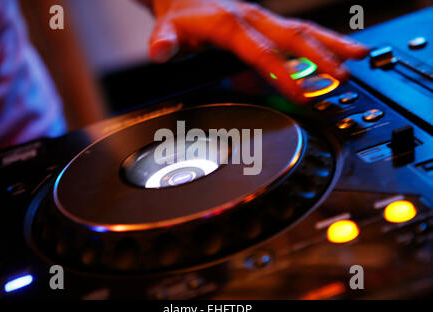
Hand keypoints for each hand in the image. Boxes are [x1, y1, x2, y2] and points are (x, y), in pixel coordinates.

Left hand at [147, 0, 368, 102]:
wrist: (186, 0)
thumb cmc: (181, 19)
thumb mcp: (168, 31)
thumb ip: (167, 42)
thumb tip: (160, 50)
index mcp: (230, 25)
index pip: (261, 53)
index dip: (281, 75)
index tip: (300, 94)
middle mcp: (252, 19)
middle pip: (292, 38)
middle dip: (319, 58)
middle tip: (341, 76)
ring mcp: (263, 20)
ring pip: (303, 30)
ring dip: (331, 43)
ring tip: (357, 55)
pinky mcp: (268, 24)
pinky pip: (299, 31)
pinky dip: (323, 40)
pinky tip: (339, 49)